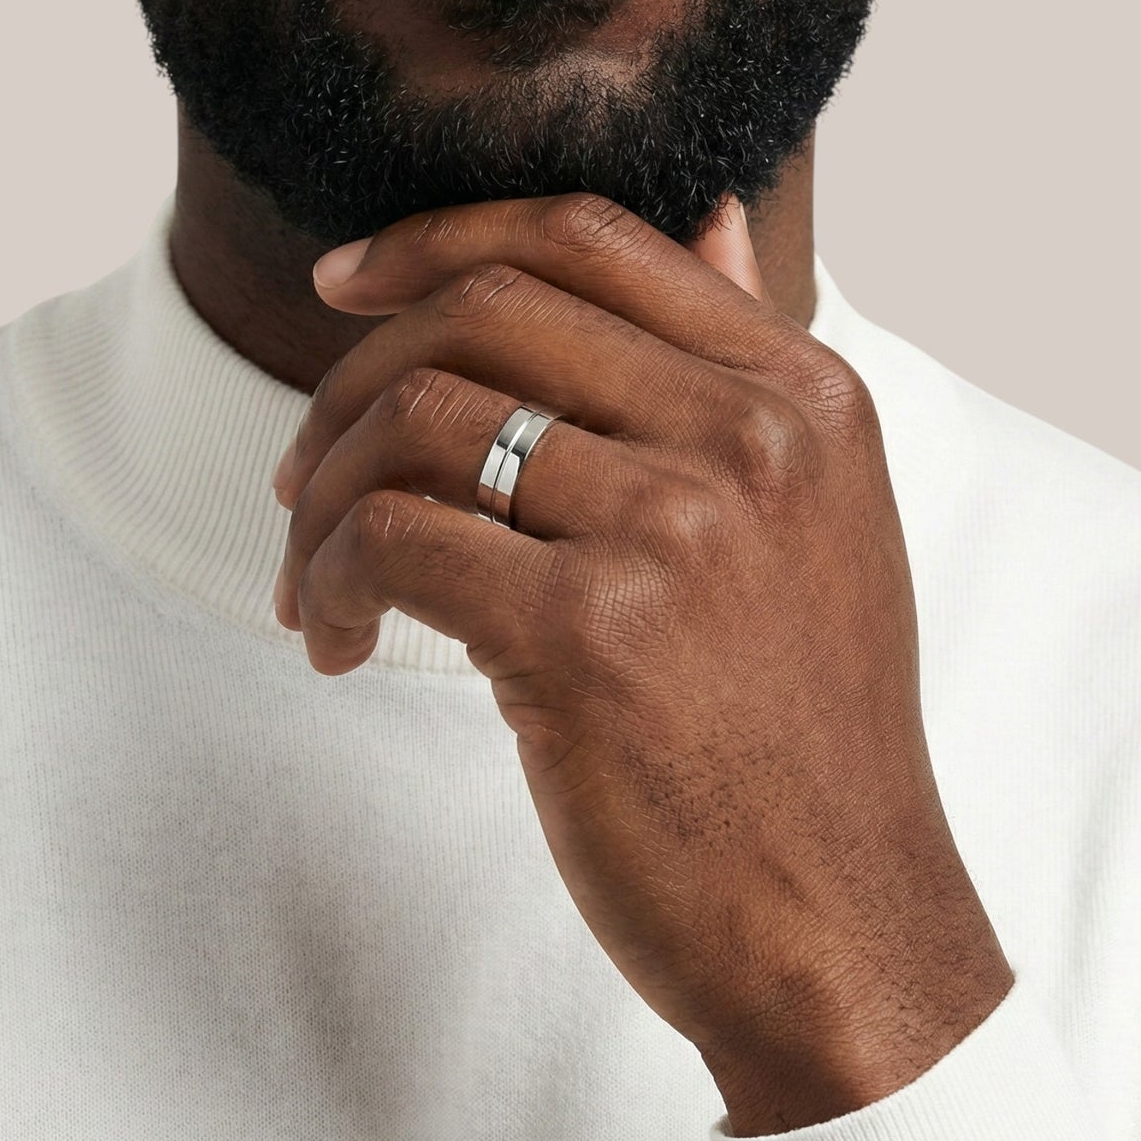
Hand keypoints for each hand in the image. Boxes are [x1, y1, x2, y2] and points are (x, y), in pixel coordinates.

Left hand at [270, 192, 1013, 1134]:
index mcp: (802, 394)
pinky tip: (335, 642)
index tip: (342, 285)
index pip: (588, 237)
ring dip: (324, 498)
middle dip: (350, 381)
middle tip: (302, 475)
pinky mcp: (589, 635)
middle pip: (480, 311)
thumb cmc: (798, 734)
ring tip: (316, 584)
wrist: (838, 924)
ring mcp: (674, 529)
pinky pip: (390, 540)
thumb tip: (717, 216)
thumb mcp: (819, 520)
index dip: (439, 236)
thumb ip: (745, 369)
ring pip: (415, 419)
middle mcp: (748, 438)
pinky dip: (327, 580)